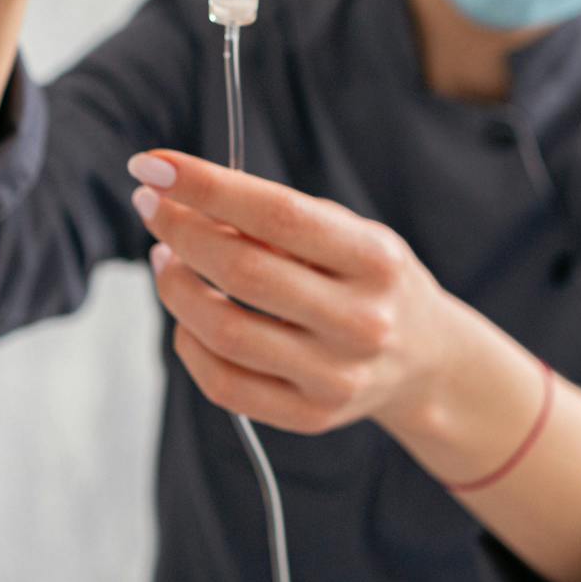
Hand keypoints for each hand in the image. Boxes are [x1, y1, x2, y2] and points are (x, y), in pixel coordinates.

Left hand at [128, 150, 466, 435]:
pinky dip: (188, 342)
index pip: (279, 214)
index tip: (153, 165)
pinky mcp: (310, 416)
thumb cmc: (375, 283)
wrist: (428, 362)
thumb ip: (282, 221)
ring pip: (222, 331)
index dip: (207, 186)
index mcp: (376, 260)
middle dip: (179, 231)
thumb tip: (189, 204)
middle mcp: (362, 321)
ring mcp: (335, 376)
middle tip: (152, 206)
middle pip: (243, 271)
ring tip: (167, 258)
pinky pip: (223, 382)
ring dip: (175, 287)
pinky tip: (187, 315)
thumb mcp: (354, 235)